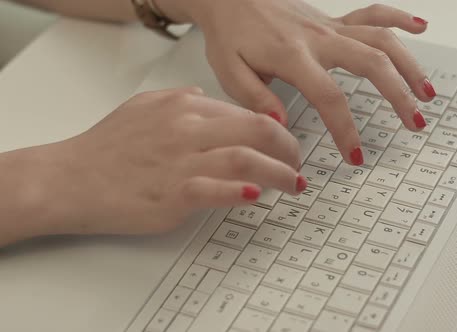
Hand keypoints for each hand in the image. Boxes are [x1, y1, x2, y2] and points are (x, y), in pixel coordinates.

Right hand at [33, 87, 304, 236]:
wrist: (69, 179)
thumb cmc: (106, 148)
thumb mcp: (144, 106)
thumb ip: (180, 101)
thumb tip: (207, 99)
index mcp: (184, 108)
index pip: (247, 114)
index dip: (278, 131)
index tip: (287, 146)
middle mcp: (187, 129)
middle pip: (257, 130)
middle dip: (289, 149)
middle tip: (298, 165)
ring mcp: (181, 162)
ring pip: (246, 158)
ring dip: (280, 172)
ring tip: (294, 183)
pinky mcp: (172, 194)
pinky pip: (216, 189)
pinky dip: (241, 191)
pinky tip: (258, 195)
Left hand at [159, 1, 435, 164]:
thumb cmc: (229, 33)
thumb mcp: (230, 71)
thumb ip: (256, 99)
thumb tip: (281, 126)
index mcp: (293, 56)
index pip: (330, 97)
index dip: (346, 129)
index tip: (355, 155)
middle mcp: (319, 38)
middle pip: (371, 64)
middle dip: (399, 95)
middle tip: (416, 123)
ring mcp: (330, 26)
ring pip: (381, 39)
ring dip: (409, 65)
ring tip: (428, 92)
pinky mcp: (333, 20)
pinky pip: (372, 13)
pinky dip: (398, 19)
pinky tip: (419, 28)